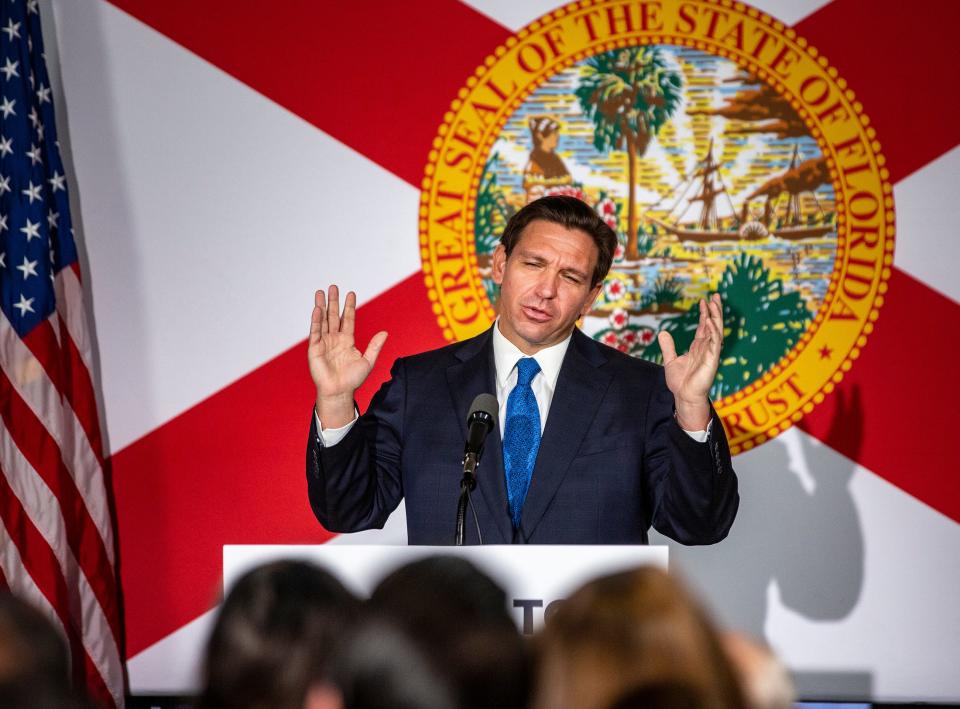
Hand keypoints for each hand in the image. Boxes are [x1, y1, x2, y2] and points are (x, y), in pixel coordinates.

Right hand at [308, 285, 386, 427]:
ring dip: (322, 306)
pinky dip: (316, 320)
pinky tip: (317, 309)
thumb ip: (375, 346)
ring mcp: (324, 342)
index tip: (351, 293)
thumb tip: (385, 333)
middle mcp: (335, 339)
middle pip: (334, 316)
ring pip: (323, 320)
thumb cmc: (353, 380)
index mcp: (347, 341)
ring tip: (321, 292)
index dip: (350, 307)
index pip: (348, 320)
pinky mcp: (314, 348)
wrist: (339, 392)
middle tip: (334, 287)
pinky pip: (315, 332)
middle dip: (334, 302)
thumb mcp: (368, 361)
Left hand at [657, 293, 723, 430]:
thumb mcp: (670, 360)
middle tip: (715, 295)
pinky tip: (711, 321)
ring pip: (716, 331)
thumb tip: (662, 332)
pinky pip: (715, 343)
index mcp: (698, 347)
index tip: (703, 301)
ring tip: (714, 303)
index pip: (704, 326)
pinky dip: (714, 331)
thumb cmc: (680, 382)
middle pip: (713, 325)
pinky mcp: (712, 360)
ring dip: (716, 316)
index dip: (704, 313)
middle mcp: (706, 348)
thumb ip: (668, 347)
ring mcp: (711, 353)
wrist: (684, 396)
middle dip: (715, 310)